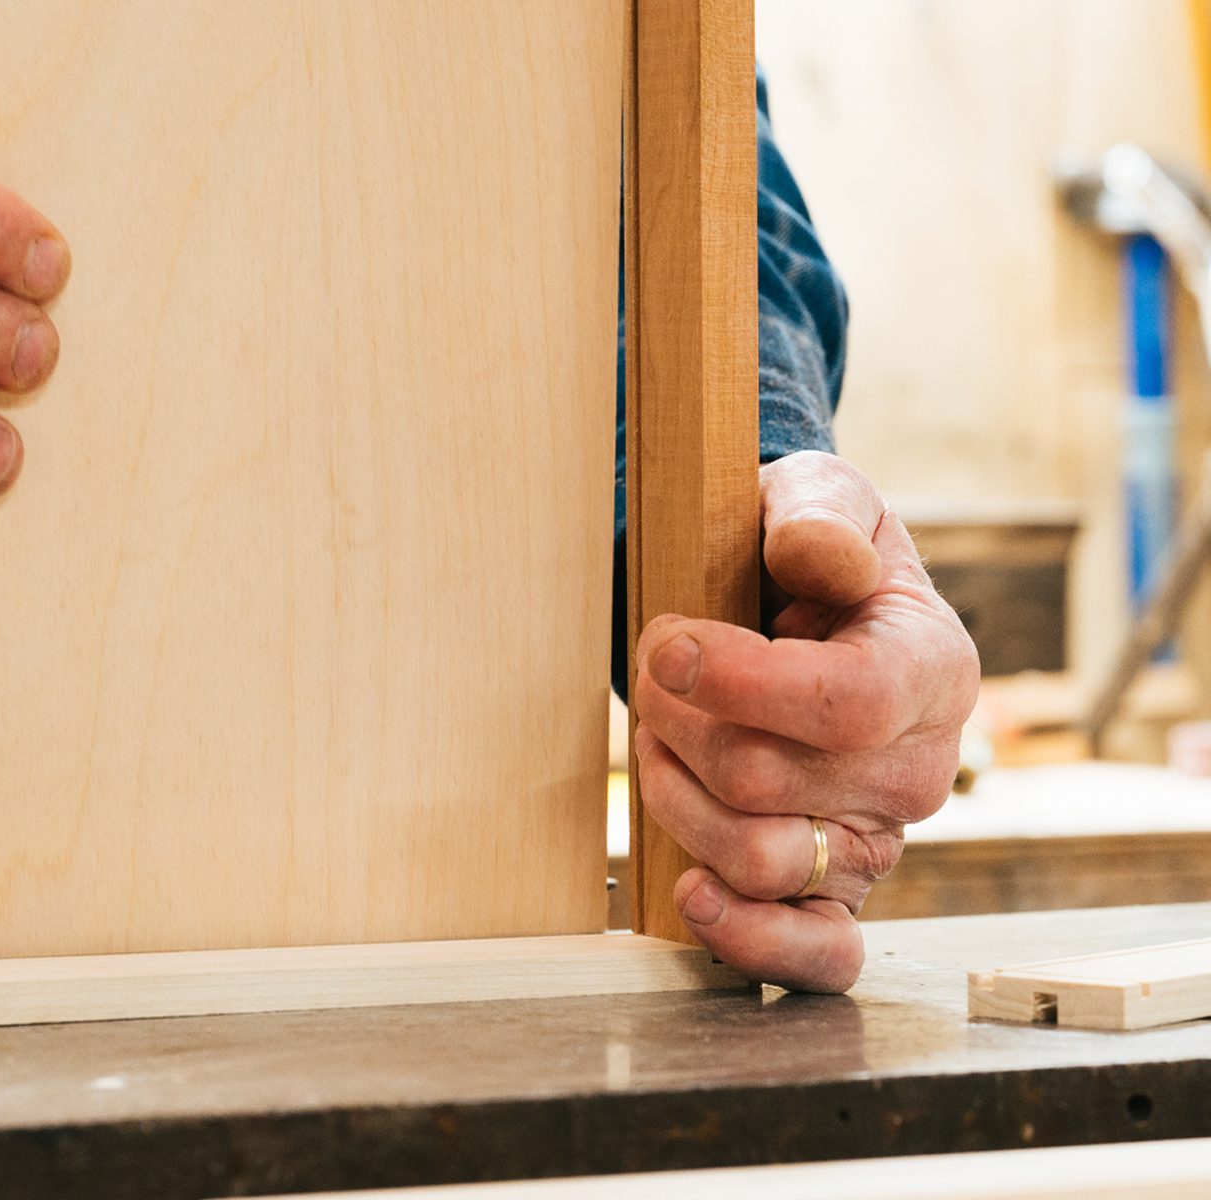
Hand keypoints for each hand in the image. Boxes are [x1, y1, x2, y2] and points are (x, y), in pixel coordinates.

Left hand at [632, 450, 979, 992]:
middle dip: (676, 718)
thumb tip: (824, 561)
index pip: (845, 703)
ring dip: (673, 795)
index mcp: (932, 670)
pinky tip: (691, 893)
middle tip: (651, 667)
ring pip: (759, 857)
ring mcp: (878, 837)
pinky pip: (818, 953)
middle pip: (765, 777)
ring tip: (656, 738)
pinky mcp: (835, 889)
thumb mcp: (816, 497)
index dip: (739, 681)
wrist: (797, 614)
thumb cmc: (801, 556)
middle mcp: (919, 769)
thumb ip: (818, 516)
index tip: (664, 644)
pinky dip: (750, 940)